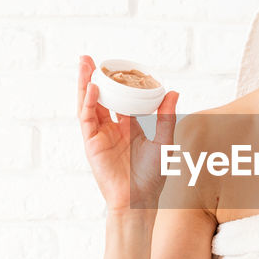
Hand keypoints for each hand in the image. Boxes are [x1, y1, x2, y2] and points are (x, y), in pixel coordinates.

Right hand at [78, 55, 178, 210]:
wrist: (139, 200)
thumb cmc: (152, 176)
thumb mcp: (163, 141)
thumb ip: (166, 117)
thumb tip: (173, 91)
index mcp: (129, 126)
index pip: (120, 98)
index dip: (117, 82)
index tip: (118, 65)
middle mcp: (112, 128)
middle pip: (101, 97)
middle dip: (95, 78)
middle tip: (92, 58)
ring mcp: (99, 135)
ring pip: (89, 104)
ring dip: (85, 83)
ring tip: (84, 63)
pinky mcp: (91, 143)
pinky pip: (88, 119)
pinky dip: (89, 102)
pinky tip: (93, 88)